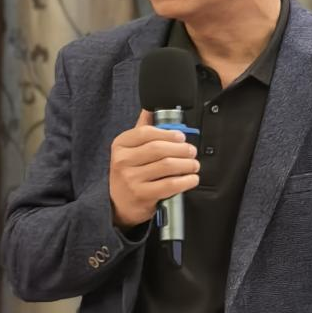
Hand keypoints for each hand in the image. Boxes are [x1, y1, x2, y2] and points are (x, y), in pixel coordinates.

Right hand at [109, 109, 199, 228]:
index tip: (181, 137)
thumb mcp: (129, 149)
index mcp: (120, 145)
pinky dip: (186, 181)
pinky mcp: (142, 195)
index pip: (146, 132)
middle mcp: (123, 161)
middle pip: (159, 149)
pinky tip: (191, 179)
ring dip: (187, 164)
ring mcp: (131, 179)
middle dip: (182, 149)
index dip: (168, 134)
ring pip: (167, 166)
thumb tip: (151, 108)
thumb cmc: (128, 173)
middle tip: (192, 152)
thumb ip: (142, 129)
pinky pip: (170, 185)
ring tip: (194, 165)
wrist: (117, 204)